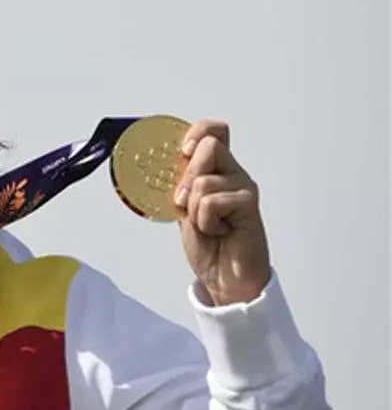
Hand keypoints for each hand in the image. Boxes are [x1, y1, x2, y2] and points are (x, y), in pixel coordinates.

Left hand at [174, 120, 271, 305]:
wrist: (224, 278)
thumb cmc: (208, 244)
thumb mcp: (184, 208)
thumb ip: (179, 185)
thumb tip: (160, 164)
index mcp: (217, 170)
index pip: (215, 131)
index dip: (197, 132)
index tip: (182, 150)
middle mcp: (233, 173)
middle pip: (209, 145)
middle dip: (186, 176)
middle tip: (184, 203)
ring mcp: (243, 187)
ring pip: (202, 179)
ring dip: (193, 208)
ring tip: (206, 225)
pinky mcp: (248, 203)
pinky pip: (211, 201)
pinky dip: (204, 221)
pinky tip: (218, 232)